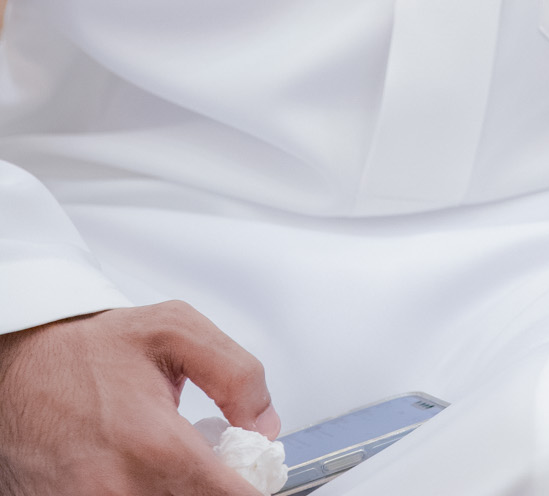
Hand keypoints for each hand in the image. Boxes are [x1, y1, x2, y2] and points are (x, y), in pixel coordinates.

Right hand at [0, 301, 280, 495]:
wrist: (16, 373)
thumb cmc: (85, 352)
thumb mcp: (173, 329)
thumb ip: (236, 373)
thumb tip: (264, 423)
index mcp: (154, 444)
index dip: (251, 487)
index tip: (254, 474)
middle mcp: (122, 491)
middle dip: (216, 489)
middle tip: (217, 466)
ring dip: (184, 492)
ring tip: (178, 466)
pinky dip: (150, 494)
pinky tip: (149, 476)